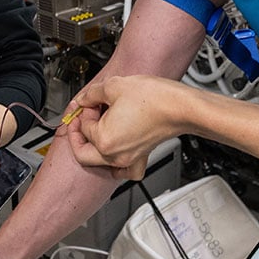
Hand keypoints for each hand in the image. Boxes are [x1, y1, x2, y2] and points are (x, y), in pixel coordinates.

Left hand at [60, 75, 194, 180]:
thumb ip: (91, 94)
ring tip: (98, 129)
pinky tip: (114, 156)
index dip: (84, 110)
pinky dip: (115, 166)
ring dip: (94, 146)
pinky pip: (123, 171)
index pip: (83, 126)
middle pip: (83, 152)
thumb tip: (84, 98)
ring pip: (100, 162)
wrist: (180, 107)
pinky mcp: (141, 157)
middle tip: (81, 118)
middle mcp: (114, 155)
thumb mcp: (114, 86)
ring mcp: (128, 159)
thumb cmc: (154, 99)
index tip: (89, 101)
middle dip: (79, 134)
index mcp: (104, 140)